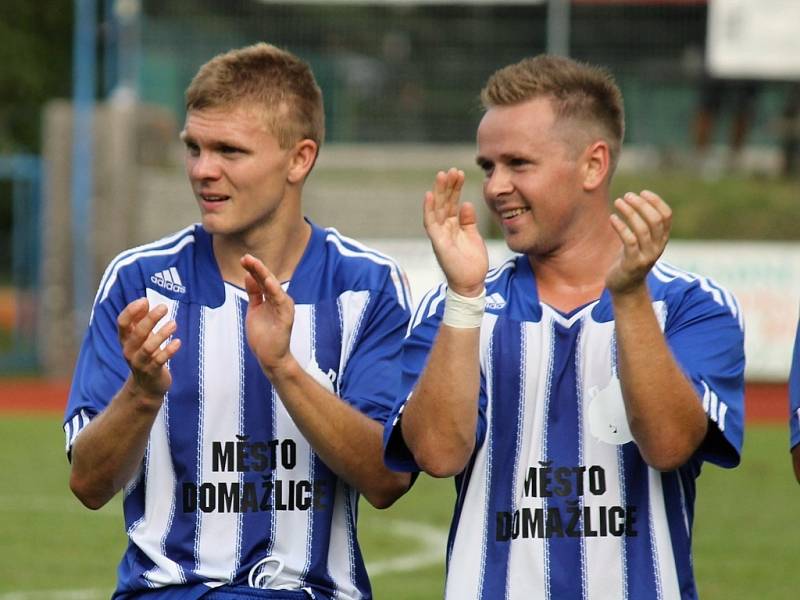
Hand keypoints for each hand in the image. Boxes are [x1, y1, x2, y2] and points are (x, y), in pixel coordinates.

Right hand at [117, 298, 180, 398]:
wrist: (146, 386)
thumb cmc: (145, 356)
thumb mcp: (141, 338)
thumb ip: (140, 320)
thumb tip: (144, 301)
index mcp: (125, 339)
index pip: (122, 323)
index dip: (131, 311)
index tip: (144, 300)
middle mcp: (129, 351)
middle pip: (137, 333)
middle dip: (150, 319)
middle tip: (164, 307)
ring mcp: (140, 362)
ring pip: (148, 347)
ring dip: (161, 334)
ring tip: (174, 324)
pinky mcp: (152, 372)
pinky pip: (159, 360)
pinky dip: (169, 350)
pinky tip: (178, 342)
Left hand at [241, 254, 294, 373]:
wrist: (270, 357)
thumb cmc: (263, 335)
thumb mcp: (255, 309)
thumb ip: (254, 294)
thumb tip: (249, 276)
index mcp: (272, 298)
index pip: (262, 280)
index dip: (253, 269)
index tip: (243, 259)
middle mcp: (280, 300)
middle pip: (268, 280)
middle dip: (257, 268)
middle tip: (246, 257)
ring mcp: (284, 308)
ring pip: (274, 288)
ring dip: (264, 275)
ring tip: (255, 264)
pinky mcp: (286, 318)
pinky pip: (280, 302)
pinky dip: (275, 291)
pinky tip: (268, 282)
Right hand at [423, 168, 488, 296]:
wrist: (471, 283)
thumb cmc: (472, 262)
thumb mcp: (473, 236)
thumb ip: (468, 220)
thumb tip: (466, 204)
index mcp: (453, 226)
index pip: (452, 203)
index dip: (455, 188)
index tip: (460, 173)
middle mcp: (444, 228)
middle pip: (444, 203)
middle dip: (447, 186)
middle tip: (451, 170)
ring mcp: (439, 234)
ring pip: (437, 209)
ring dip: (439, 192)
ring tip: (442, 175)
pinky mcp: (438, 242)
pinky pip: (431, 224)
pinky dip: (429, 209)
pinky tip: (430, 195)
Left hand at [606, 190, 671, 294]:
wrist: (625, 287)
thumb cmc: (630, 259)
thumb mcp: (640, 241)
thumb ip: (643, 225)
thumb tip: (636, 200)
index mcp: (662, 239)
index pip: (666, 216)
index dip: (656, 202)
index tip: (642, 192)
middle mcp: (658, 247)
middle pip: (655, 220)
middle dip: (641, 204)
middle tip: (627, 196)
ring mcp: (647, 256)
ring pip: (642, 229)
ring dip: (630, 212)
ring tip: (618, 202)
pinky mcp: (633, 263)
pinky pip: (629, 241)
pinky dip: (621, 227)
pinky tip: (612, 218)